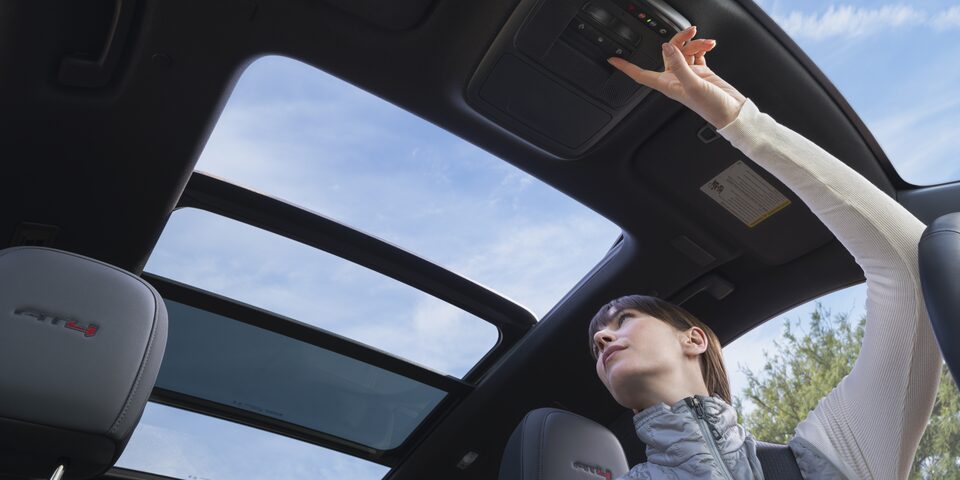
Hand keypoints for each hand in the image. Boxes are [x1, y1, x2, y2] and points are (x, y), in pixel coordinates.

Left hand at [607, 26, 745, 129]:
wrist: (731, 111)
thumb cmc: (711, 107)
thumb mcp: (693, 85)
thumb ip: (679, 65)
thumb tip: (667, 48)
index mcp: (667, 85)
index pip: (640, 75)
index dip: (626, 68)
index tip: (614, 60)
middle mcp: (675, 79)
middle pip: (668, 53)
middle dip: (679, 40)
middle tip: (690, 33)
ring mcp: (688, 74)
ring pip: (684, 51)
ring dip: (695, 43)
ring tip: (706, 42)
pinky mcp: (701, 71)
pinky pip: (696, 53)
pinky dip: (702, 47)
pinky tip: (709, 45)